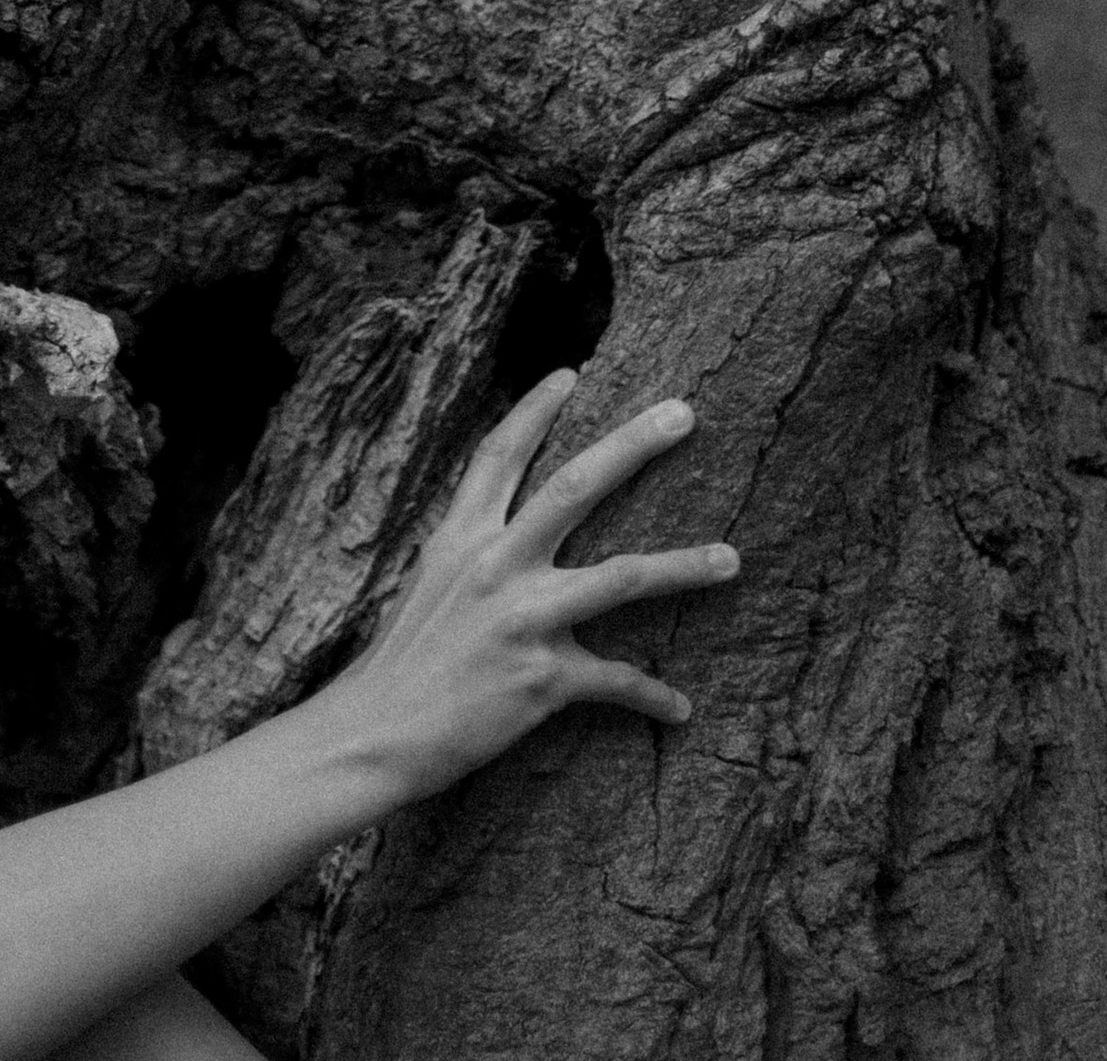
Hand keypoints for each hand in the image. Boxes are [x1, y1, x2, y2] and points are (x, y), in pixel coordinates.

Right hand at [340, 374, 737, 797]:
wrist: (375, 732)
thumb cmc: (401, 661)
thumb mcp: (428, 583)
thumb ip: (469, 552)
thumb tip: (502, 531)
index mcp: (461, 537)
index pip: (500, 454)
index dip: (534, 410)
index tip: (569, 373)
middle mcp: (495, 564)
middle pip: (575, 486)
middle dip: (634, 445)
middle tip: (684, 413)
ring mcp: (522, 618)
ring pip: (621, 575)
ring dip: (683, 566)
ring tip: (731, 559)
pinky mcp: (542, 678)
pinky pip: (616, 680)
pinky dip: (652, 694)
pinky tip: (680, 707)